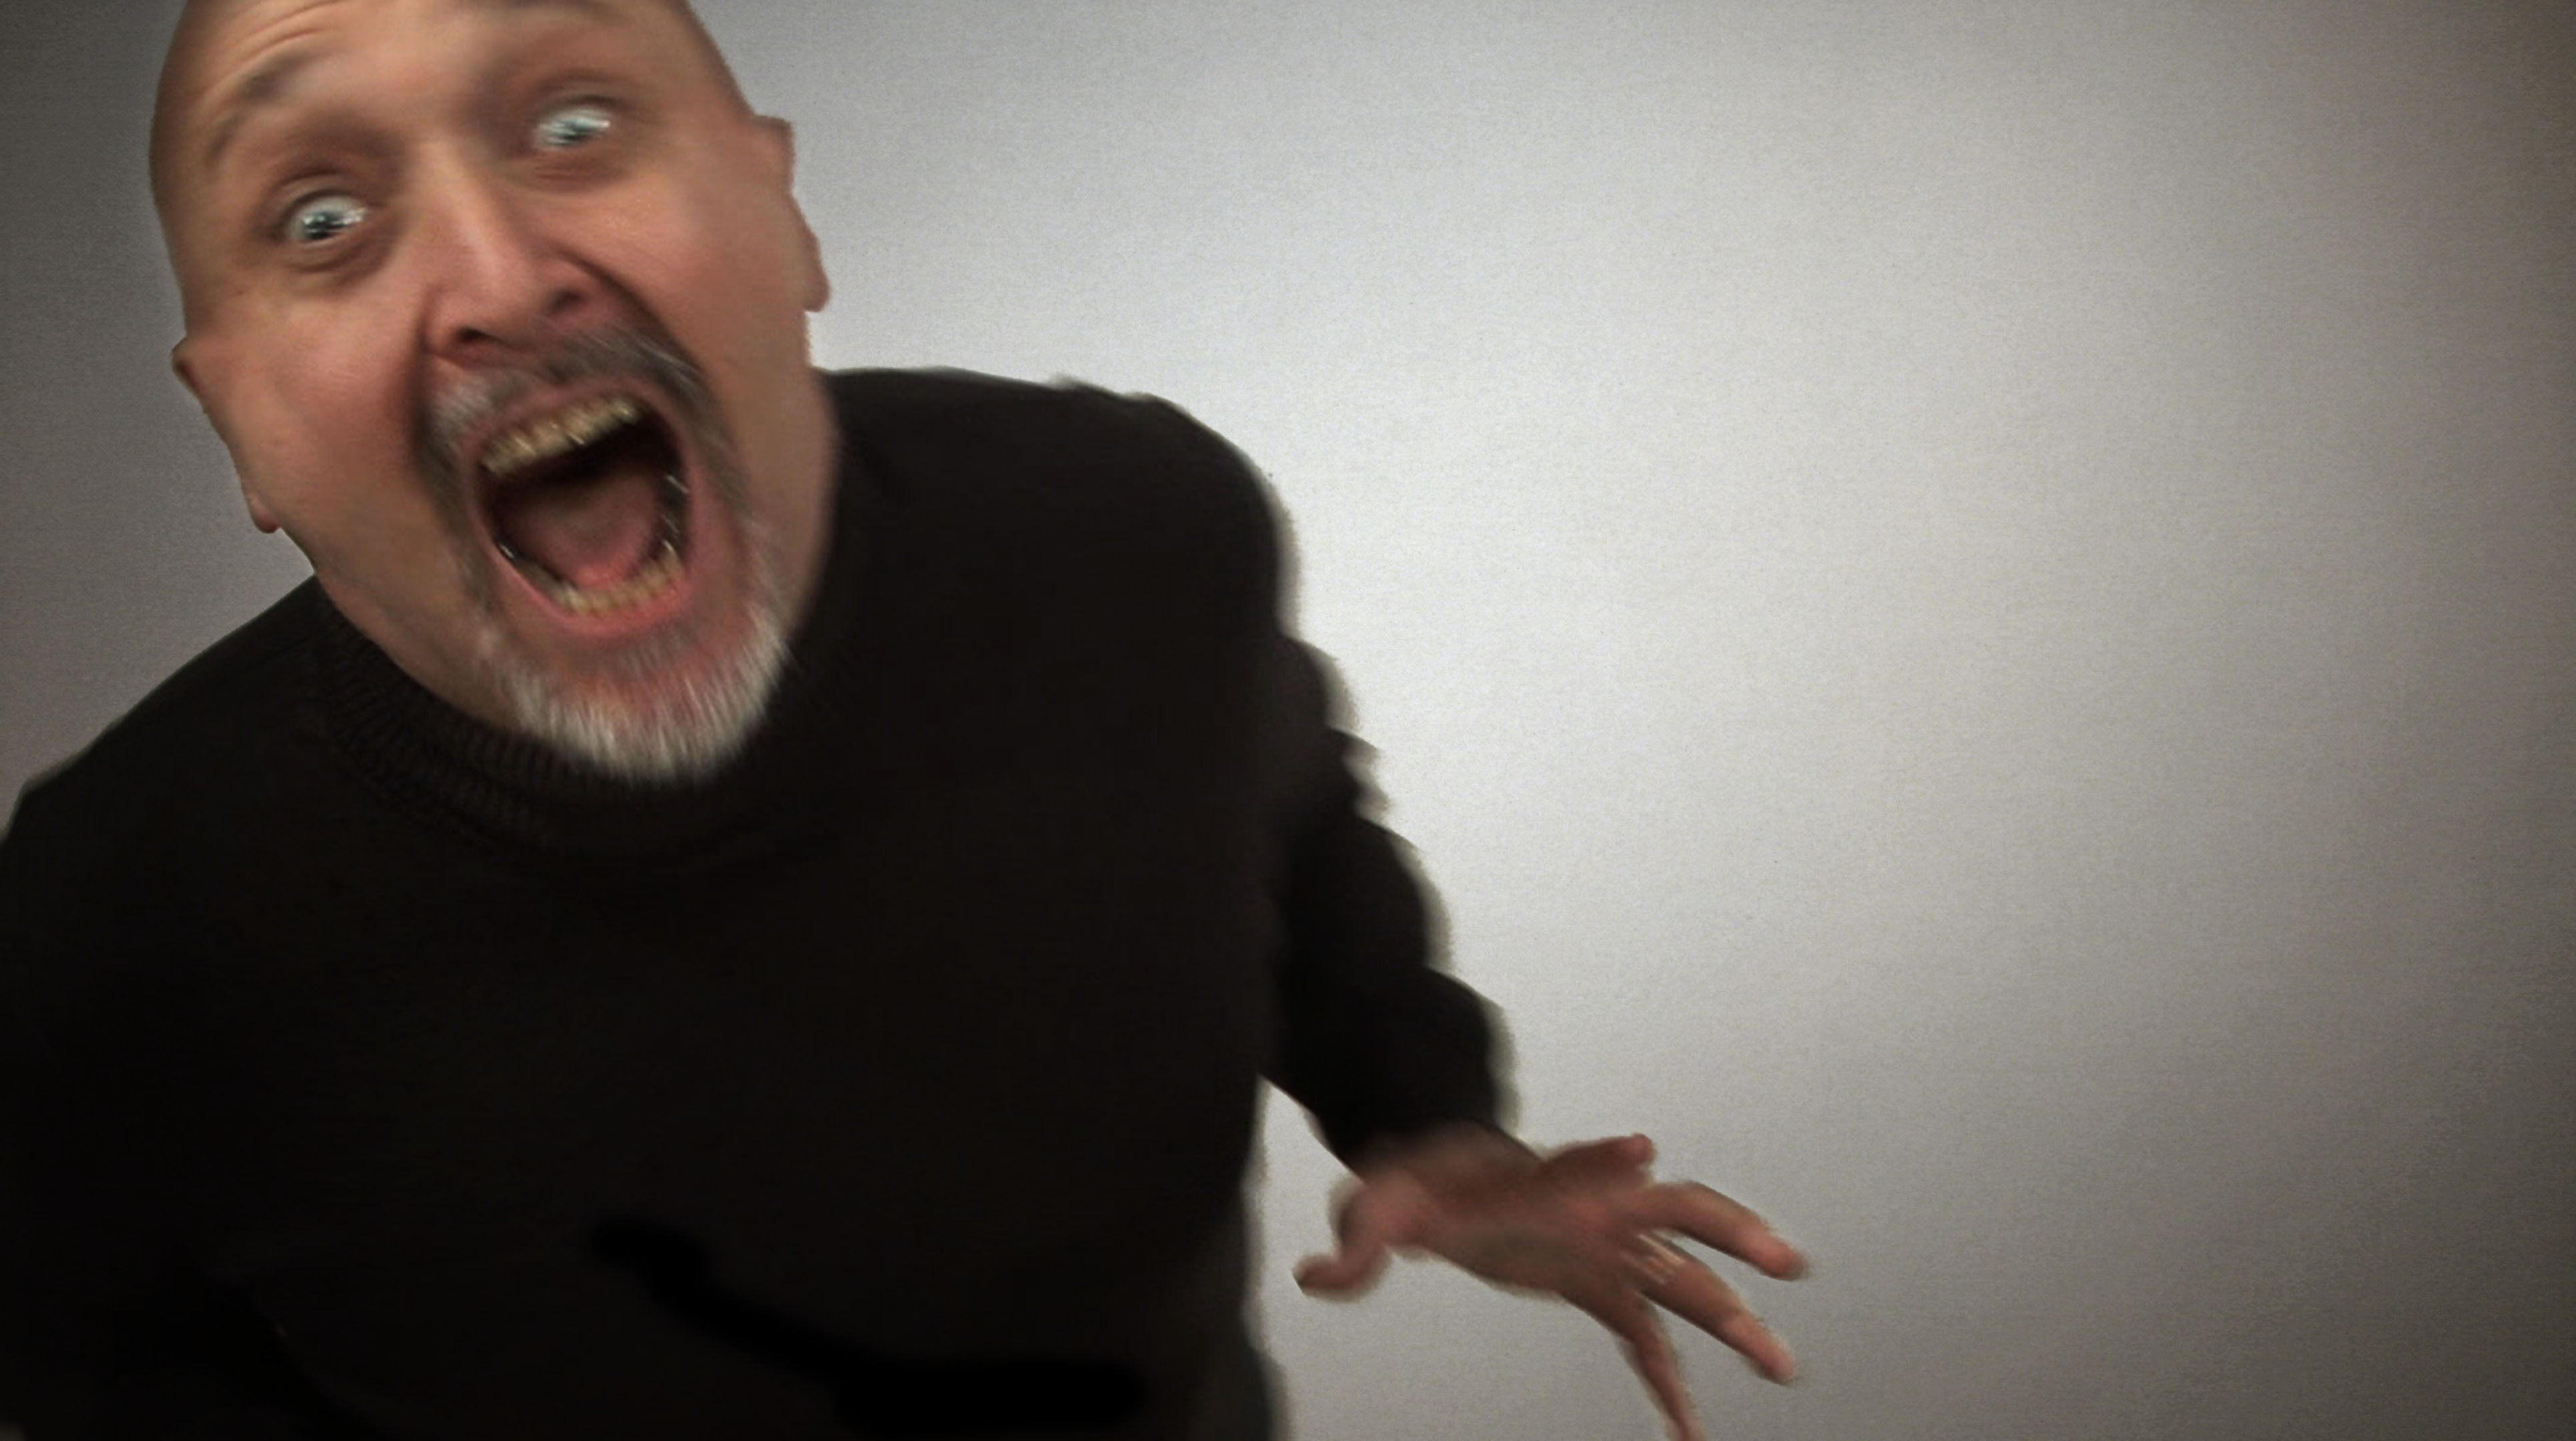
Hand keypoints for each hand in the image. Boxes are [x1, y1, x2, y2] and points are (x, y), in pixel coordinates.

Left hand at [1293, 1127, 1804, 1440]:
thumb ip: (1353, 1243)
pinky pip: (1649, 1339)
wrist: (1434, 1179)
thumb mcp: (1372, 1205)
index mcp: (1540, 1177)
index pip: (1581, 1162)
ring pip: (1685, 1280)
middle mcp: (1593, 1208)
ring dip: (1733, 1318)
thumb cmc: (1413, 1184)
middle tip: (1786, 1260)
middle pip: (1678, 1210)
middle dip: (1732, 1230)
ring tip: (1782, 1366)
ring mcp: (1608, 1249)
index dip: (1606, 1156)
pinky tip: (1689, 1432)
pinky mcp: (1601, 1286)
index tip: (1641, 1150)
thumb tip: (1318, 1277)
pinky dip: (1671, 1384)